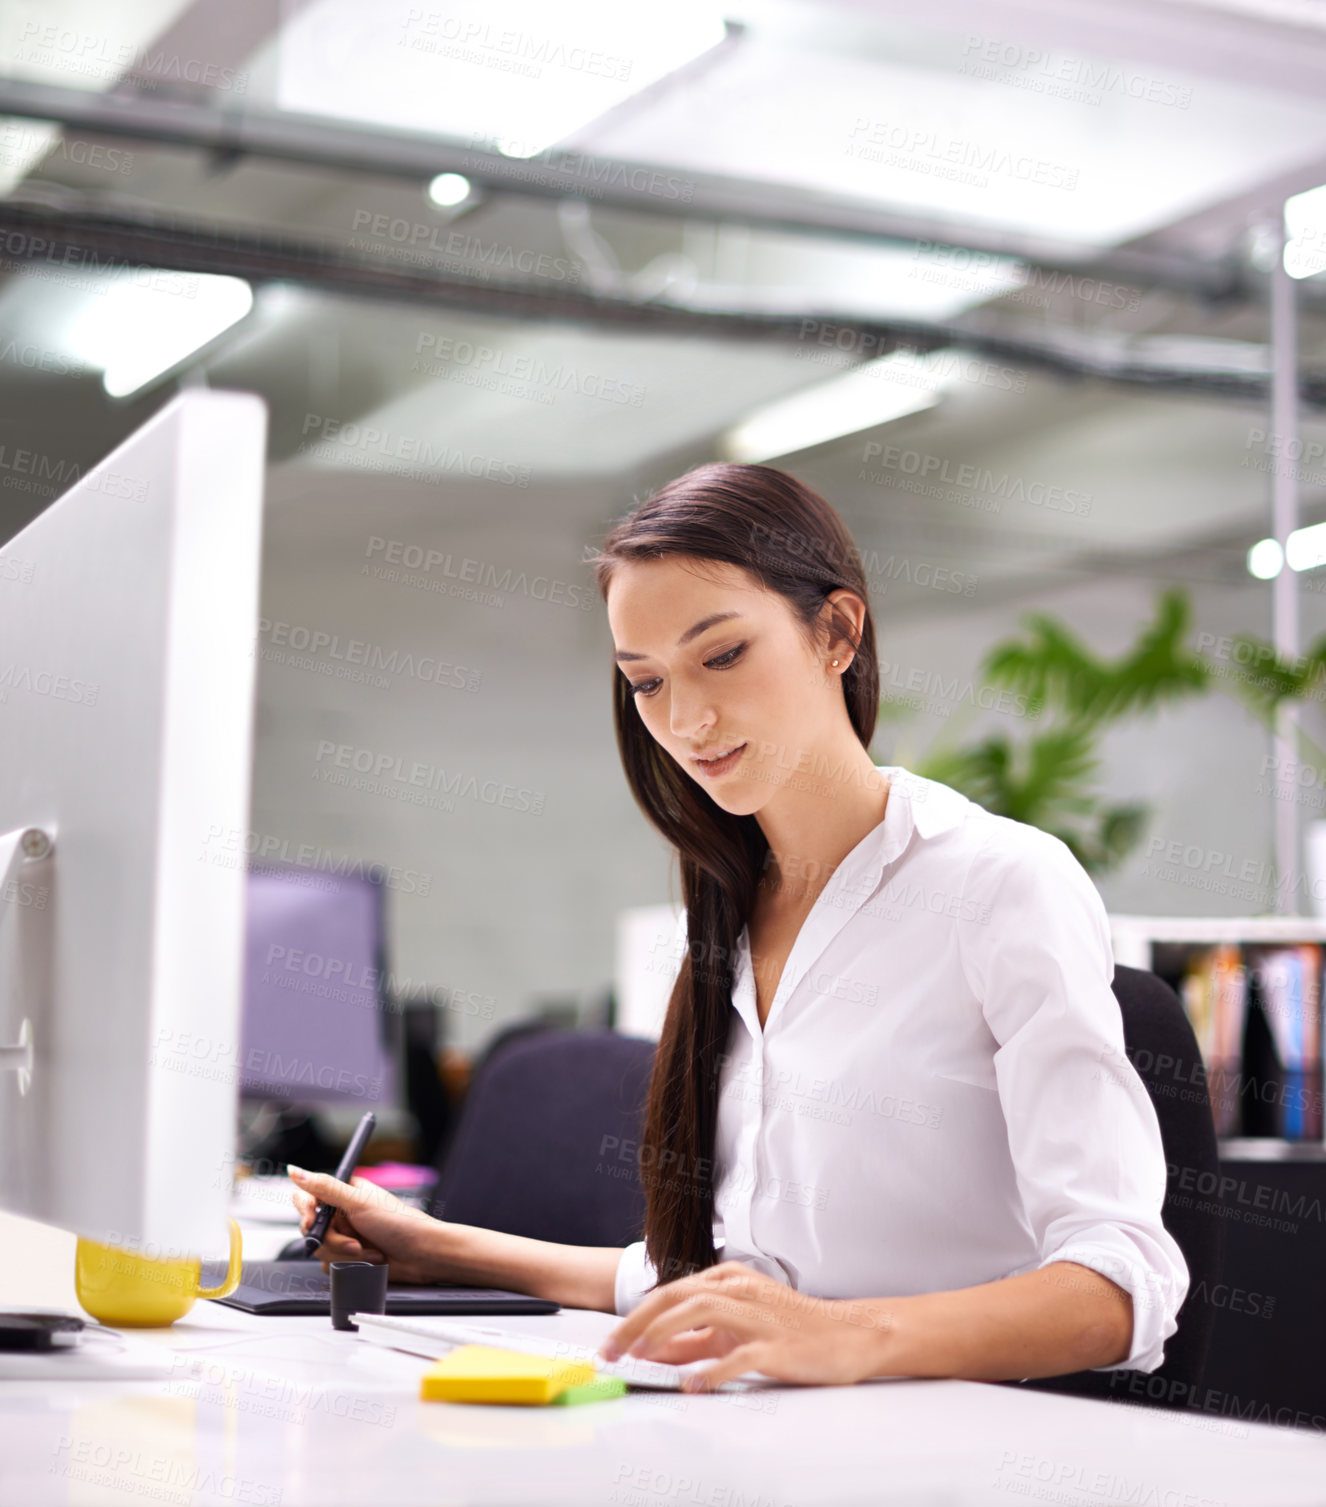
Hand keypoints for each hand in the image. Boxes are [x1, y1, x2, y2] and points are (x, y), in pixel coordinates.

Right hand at [287, 1166, 443, 1284]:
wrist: (423, 1255)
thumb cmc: (401, 1223)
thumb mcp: (359, 1203)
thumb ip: (325, 1188)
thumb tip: (295, 1170)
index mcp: (345, 1194)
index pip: (308, 1198)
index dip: (306, 1212)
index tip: (313, 1221)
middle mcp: (342, 1214)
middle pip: (312, 1228)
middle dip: (332, 1239)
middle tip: (352, 1242)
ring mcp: (345, 1237)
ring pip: (320, 1250)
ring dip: (344, 1253)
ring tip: (367, 1250)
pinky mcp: (349, 1258)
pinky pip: (331, 1266)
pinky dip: (349, 1265)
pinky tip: (370, 1259)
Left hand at [598, 1261, 893, 1391]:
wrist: (848, 1334)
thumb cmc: (790, 1329)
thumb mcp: (736, 1328)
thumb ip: (696, 1339)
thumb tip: (654, 1351)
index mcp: (728, 1280)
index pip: (669, 1292)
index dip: (635, 1317)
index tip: (610, 1344)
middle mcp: (741, 1289)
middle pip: (677, 1297)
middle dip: (637, 1323)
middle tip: (610, 1351)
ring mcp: (759, 1314)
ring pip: (704, 1311)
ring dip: (666, 1332)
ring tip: (642, 1355)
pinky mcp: (777, 1344)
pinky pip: (740, 1354)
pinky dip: (713, 1370)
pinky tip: (693, 1386)